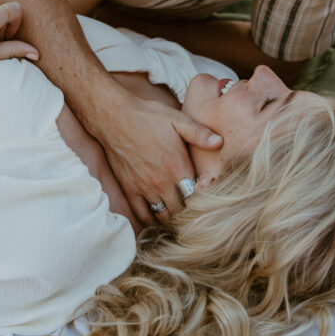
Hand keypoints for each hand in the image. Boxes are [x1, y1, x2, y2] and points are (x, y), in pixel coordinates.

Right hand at [96, 94, 222, 225]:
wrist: (114, 117)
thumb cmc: (148, 116)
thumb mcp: (177, 119)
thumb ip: (199, 133)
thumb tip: (220, 142)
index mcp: (176, 166)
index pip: (196, 195)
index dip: (204, 199)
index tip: (206, 196)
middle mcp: (161, 181)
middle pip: (181, 209)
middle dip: (190, 210)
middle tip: (196, 209)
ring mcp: (144, 188)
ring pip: (163, 215)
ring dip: (172, 215)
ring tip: (179, 212)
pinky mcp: (129, 189)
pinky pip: (142, 214)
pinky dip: (151, 219)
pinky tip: (158, 216)